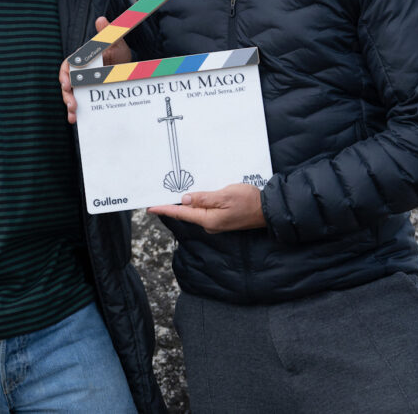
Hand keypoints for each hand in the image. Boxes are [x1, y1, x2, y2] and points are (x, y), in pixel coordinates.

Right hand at [60, 16, 131, 123]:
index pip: (68, 65)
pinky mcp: (87, 95)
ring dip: (68, 103)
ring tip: (73, 113)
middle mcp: (79, 72)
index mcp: (82, 58)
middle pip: (66, 82)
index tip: (67, 83)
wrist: (128, 71)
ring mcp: (82, 84)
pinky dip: (75, 112)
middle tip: (71, 102)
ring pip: (70, 94)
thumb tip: (101, 19)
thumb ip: (108, 33)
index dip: (65, 74)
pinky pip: (78, 103)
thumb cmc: (120, 55)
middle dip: (66, 93)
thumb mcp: (117, 44)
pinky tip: (75, 120)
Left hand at [147, 184, 266, 232]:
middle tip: (159, 194)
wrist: (267, 210)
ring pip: (196, 211)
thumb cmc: (248, 201)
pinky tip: (195, 195)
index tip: (150, 207)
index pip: (181, 213)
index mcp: (208, 219)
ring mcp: (215, 223)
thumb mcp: (225, 196)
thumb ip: (204, 198)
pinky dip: (198, 203)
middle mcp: (209, 224)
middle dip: (174, 204)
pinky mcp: (221, 219)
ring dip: (187, 203)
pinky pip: (205, 210)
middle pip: (187, 213)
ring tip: (174, 193)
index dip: (165, 209)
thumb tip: (185, 200)